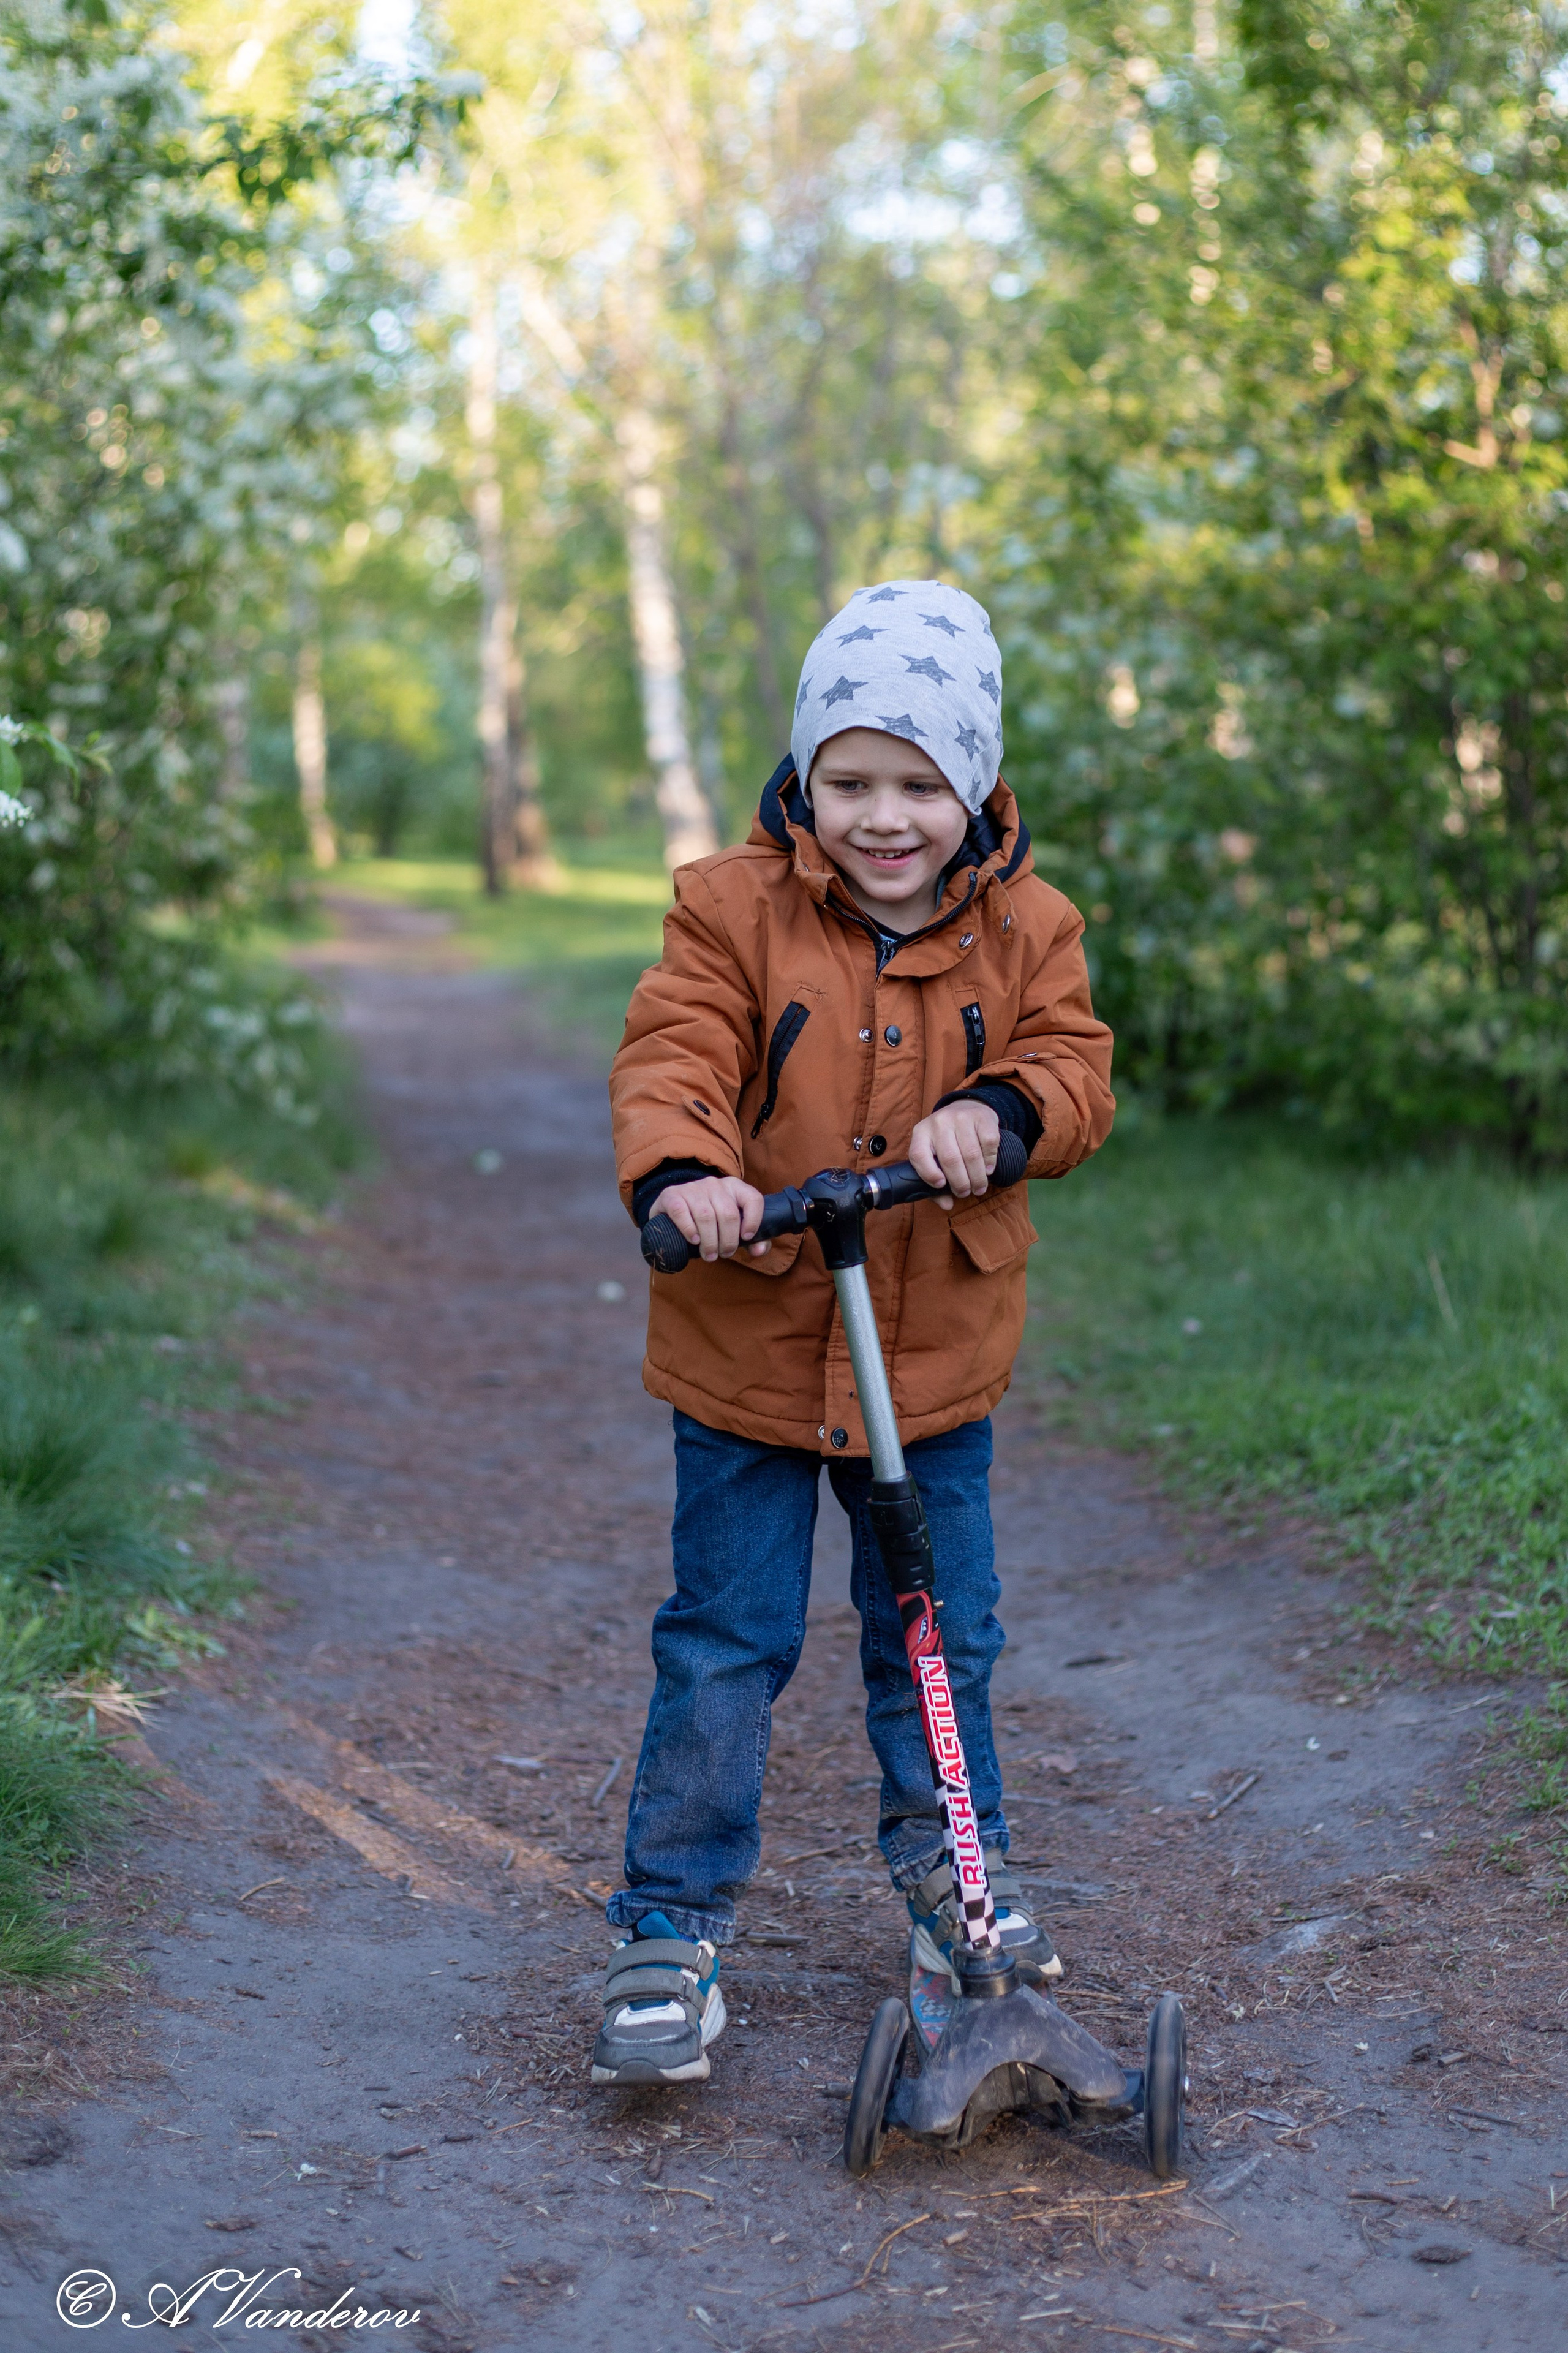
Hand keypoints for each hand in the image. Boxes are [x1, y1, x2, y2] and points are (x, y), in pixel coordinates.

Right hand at [649, 1175, 771, 1261]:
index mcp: (734, 1187)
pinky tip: (694, 1241)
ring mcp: (692, 1188)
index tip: (746, 1238)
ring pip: (706, 1216)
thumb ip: (753, 1239)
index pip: (753, 1198)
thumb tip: (759, 1250)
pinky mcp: (672, 1195)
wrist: (674, 1209)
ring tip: (709, 1255)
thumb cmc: (710, 1221)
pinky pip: (682, 1213)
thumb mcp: (732, 1226)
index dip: (754, 1221)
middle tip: (724, 1254)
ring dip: (710, 1242)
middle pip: (728, 1214)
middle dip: (728, 1241)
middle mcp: (714, 1184)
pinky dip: (689, 1230)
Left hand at [908, 1100, 1000, 1208]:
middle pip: (950, 1159)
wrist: (967, 1107)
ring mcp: (961, 1117)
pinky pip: (989, 1143)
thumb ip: (935, 1183)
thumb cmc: (949, 1140)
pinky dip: (990, 1161)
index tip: (942, 1185)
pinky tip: (988, 1169)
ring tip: (979, 1187)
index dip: (929, 1174)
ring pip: (971, 1154)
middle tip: (966, 1192)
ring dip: (977, 1177)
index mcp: (921, 1133)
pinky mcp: (982, 1117)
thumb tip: (947, 1205)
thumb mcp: (935, 1155)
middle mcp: (939, 1122)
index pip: (918, 1155)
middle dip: (960, 1183)